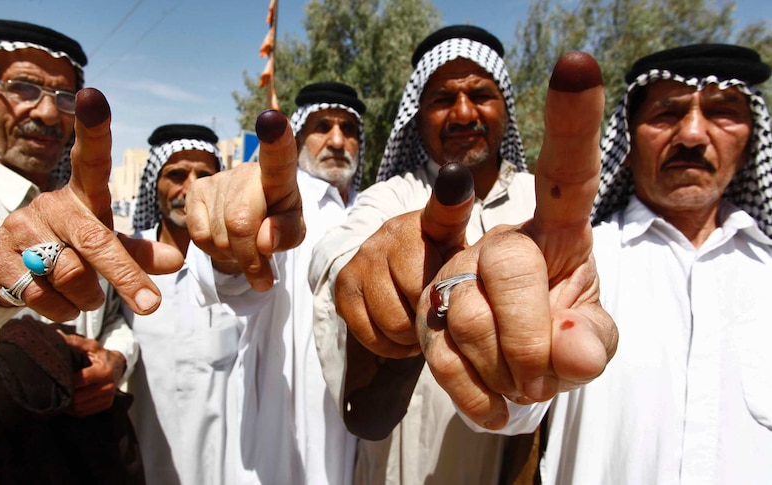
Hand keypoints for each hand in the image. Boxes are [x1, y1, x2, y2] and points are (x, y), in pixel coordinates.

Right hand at [0, 88, 183, 320]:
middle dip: (125, 276)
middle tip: (149, 305)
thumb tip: (177, 262)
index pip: (89, 157)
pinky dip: (59, 309)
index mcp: (81, 195)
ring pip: (70, 274)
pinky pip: (40, 293)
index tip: (94, 97)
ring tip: (84, 297)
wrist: (4, 275)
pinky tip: (56, 303)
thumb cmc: (68, 251)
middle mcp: (49, 203)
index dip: (93, 129)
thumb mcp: (105, 248)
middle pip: (95, 239)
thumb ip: (138, 254)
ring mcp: (17, 226)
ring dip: (86, 298)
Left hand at [59, 332, 124, 416]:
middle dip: (66, 394)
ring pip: (80, 407)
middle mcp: (108, 386)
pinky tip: (68, 401)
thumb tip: (56, 336)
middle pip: (79, 398)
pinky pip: (84, 412)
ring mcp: (108, 398)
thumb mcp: (91, 346)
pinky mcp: (106, 405)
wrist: (118, 366)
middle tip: (54, 388)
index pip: (81, 380)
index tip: (55, 377)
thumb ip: (74, 341)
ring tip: (60, 395)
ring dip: (68, 404)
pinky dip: (74, 409)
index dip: (67, 380)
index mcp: (105, 371)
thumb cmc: (101, 355)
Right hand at [186, 110, 302, 290]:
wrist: (252, 222)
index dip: (275, 140)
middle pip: (240, 223)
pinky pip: (199, 236)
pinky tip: (225, 243)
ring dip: (233, 257)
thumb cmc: (279, 222)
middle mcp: (246, 172)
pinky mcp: (196, 191)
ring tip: (245, 250)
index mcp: (280, 177)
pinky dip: (213, 252)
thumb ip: (288, 234)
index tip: (274, 118)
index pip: (278, 157)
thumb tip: (264, 239)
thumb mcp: (294, 232)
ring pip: (218, 236)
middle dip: (250, 258)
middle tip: (262, 276)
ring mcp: (218, 179)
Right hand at [335, 162, 476, 439]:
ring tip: (423, 324)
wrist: (386, 270)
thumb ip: (479, 250)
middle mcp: (393, 232)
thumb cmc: (438, 266)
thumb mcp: (462, 252)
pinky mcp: (344, 285)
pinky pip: (371, 334)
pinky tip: (401, 332)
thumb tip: (473, 198)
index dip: (450, 195)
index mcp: (431, 223)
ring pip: (396, 322)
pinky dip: (390, 345)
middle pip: (420, 295)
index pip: (443, 207)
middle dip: (435, 315)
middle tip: (441, 313)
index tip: (456, 176)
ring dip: (413, 335)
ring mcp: (365, 258)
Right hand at [415, 52, 616, 428]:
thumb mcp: (573, 343)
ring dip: (470, 362)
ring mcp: (404, 241)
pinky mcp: (359, 276)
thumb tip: (570, 356)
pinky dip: (424, 366)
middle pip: (504, 266)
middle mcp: (474, 221)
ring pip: (447, 312)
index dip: (574, 120)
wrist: (454, 348)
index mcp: (542, 230)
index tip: (577, 63)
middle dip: (521, 342)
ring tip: (480, 359)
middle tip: (528, 384)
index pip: (564, 173)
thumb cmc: (533, 337)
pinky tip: (440, 356)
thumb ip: (586, 344)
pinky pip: (394, 335)